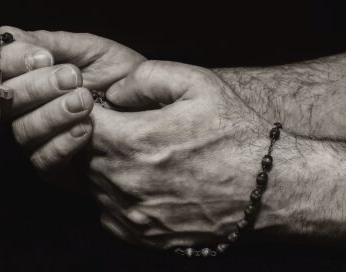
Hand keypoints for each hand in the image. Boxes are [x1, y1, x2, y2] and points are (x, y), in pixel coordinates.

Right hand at [0, 27, 145, 181]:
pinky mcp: (54, 167)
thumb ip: (53, 43)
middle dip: (37, 86)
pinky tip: (85, 129)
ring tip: (85, 102)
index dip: (9, 60)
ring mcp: (38, 139)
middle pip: (4, 99)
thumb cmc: (120, 78)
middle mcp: (26, 108)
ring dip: (53, 114)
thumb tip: (10, 35)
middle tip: (72, 78)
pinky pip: (44, 160)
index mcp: (28, 74)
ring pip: (23, 130)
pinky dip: (63, 143)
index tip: (43, 57)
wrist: (149, 110)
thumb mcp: (93, 52)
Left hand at [89, 61, 279, 248]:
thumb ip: (145, 78)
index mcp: (131, 142)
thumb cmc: (234, 134)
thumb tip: (113, 94)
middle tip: (124, 131)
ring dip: (105, 169)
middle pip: (83, 156)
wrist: (266, 188)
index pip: (79, 123)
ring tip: (138, 157)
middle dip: (96, 140)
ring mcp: (132, 213)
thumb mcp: (197, 84)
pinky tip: (143, 184)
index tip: (106, 110)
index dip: (88, 112)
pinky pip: (108, 213)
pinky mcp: (143, 235)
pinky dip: (116, 197)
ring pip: (93, 185)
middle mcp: (124, 182)